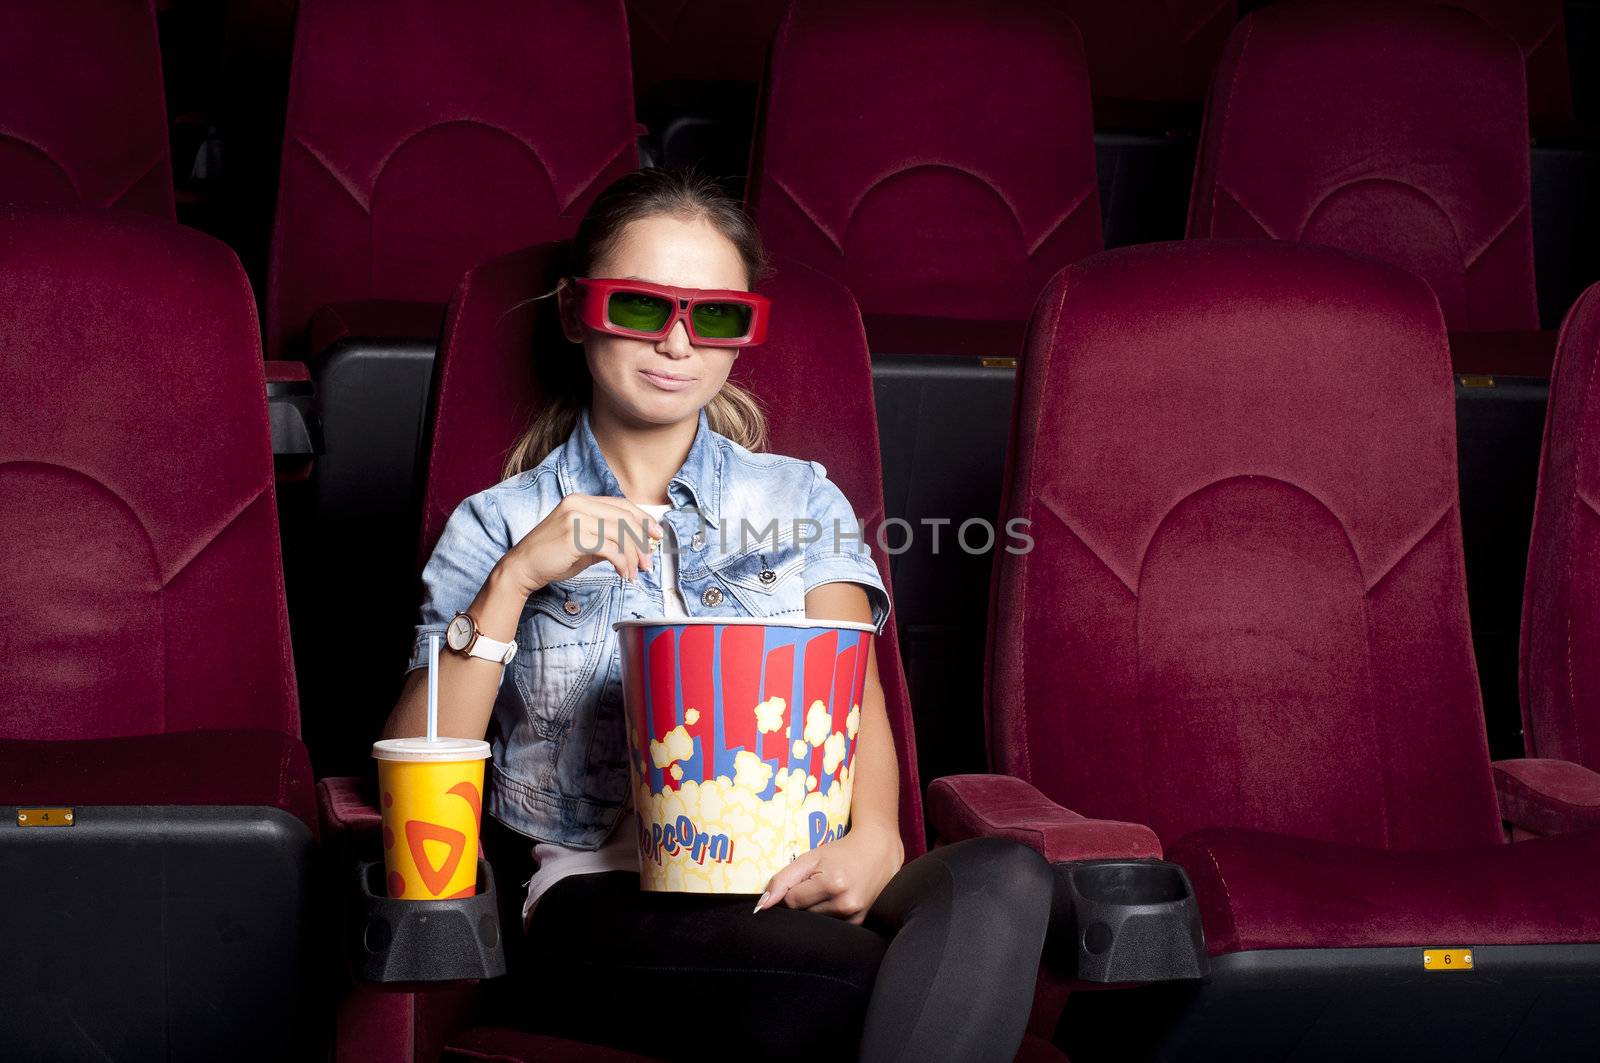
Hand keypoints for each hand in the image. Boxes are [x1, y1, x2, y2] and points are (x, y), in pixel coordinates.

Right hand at [498, 494, 662, 592]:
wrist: (522, 567)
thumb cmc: (553, 556)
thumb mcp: (584, 542)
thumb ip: (607, 538)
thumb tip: (637, 545)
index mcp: (582, 500)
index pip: (622, 505)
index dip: (643, 519)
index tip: (657, 535)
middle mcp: (579, 504)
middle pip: (624, 518)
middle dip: (642, 541)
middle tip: (649, 562)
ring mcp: (575, 518)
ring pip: (619, 533)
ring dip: (633, 556)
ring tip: (635, 573)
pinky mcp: (573, 536)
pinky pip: (610, 548)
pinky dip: (622, 563)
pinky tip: (624, 574)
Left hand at [755, 823, 904, 924]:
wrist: (878, 851)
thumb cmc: (842, 852)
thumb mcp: (811, 858)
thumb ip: (784, 879)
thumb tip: (762, 905)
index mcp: (832, 884)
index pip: (792, 901)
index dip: (790, 892)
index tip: (800, 882)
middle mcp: (845, 903)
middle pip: (803, 914)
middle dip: (803, 902)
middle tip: (815, 885)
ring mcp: (855, 916)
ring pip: (816, 922)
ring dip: (814, 909)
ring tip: (827, 891)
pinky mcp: (860, 923)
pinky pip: (831, 926)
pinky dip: (828, 915)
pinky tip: (835, 900)